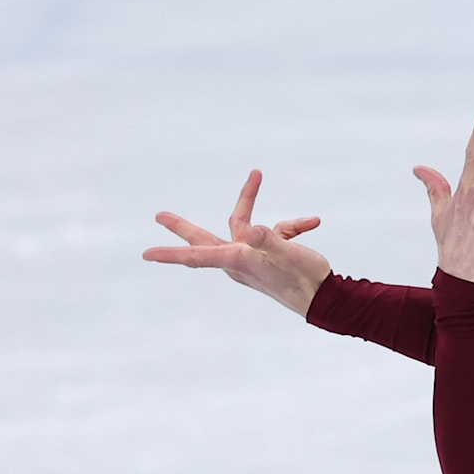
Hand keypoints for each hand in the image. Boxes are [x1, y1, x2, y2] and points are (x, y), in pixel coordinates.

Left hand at [143, 171, 333, 314]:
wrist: (326, 298)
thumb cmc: (304, 278)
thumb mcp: (287, 255)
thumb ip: (270, 240)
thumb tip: (256, 229)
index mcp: (237, 260)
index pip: (196, 255)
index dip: (170, 253)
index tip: (146, 255)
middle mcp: (240, 259)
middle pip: (204, 239)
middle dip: (183, 226)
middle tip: (160, 216)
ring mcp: (255, 256)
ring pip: (245, 224)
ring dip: (250, 199)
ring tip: (255, 174)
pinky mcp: (273, 253)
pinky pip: (277, 231)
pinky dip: (294, 225)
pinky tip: (313, 223)